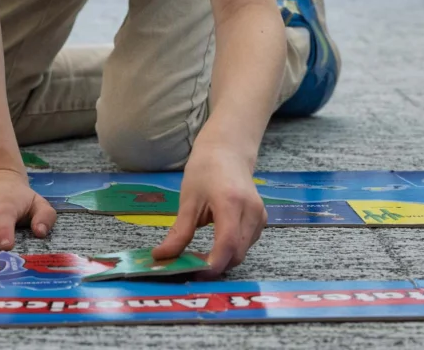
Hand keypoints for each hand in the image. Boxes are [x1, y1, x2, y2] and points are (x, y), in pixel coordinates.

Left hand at [151, 142, 265, 275]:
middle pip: (237, 253)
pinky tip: (215, 245)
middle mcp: (251, 211)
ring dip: (223, 259)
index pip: (227, 244)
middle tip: (190, 267)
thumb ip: (179, 232)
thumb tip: (161, 257)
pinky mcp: (262, 219)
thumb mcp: (188, 200)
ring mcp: (260, 216)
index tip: (191, 273)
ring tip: (199, 256)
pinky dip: (231, 250)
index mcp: (231, 202)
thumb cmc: (205, 170)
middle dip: (215, 266)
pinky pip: (247, 244)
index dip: (211, 265)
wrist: (228, 151)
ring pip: (243, 252)